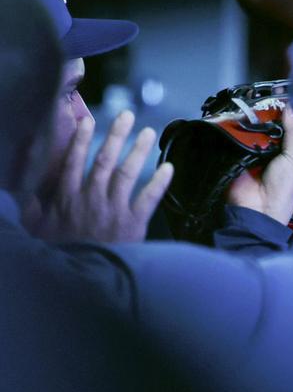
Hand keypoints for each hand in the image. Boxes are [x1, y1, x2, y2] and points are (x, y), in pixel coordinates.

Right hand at [23, 111, 173, 242]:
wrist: (84, 276)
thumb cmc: (62, 251)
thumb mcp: (39, 227)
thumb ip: (34, 206)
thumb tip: (24, 190)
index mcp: (68, 198)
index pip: (74, 161)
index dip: (81, 139)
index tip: (89, 120)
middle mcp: (91, 198)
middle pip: (105, 160)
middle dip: (116, 135)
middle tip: (127, 115)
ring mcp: (113, 209)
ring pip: (127, 173)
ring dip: (138, 151)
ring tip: (148, 133)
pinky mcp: (133, 223)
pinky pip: (149, 199)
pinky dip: (159, 183)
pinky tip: (169, 168)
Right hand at [225, 106, 292, 223]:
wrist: (259, 210)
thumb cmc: (283, 189)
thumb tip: (291, 108)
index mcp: (286, 152)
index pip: (283, 127)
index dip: (281, 113)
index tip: (279, 94)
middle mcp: (268, 151)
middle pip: (264, 125)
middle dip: (263, 114)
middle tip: (260, 97)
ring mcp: (249, 152)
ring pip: (248, 129)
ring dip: (248, 120)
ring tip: (247, 105)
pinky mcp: (233, 155)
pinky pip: (233, 138)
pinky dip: (234, 130)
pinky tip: (234, 118)